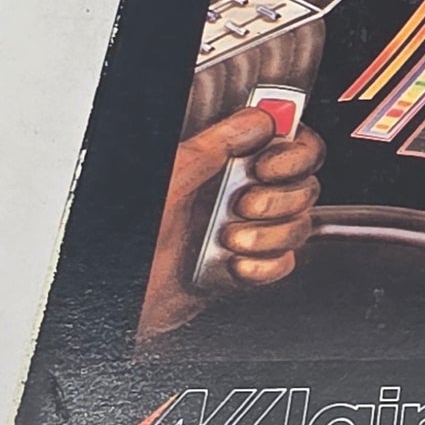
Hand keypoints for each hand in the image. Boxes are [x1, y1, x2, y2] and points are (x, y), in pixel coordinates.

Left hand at [138, 107, 323, 341]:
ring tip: (228, 240)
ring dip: (268, 236)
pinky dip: (264, 266)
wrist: (123, 303)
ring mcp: (243, 228)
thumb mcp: (170, 178)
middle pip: (302, 183)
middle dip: (278, 199)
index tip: (265, 165)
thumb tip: (256, 120)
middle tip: (241, 205)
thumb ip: (213, 145)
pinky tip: (234, 265)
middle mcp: (233, 190)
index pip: (282, 139)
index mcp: (216, 159)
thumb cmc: (126, 242)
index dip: (290, 150)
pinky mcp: (246, 264)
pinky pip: (283, 262)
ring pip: (297, 224)